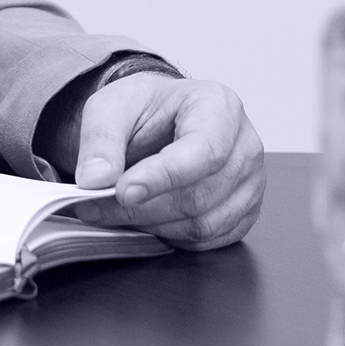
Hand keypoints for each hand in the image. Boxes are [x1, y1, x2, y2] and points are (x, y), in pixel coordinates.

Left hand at [67, 75, 263, 250]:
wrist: (160, 119)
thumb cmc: (144, 109)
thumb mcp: (110, 108)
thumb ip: (100, 140)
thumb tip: (94, 180)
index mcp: (219, 106)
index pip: (203, 151)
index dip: (162, 177)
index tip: (122, 191)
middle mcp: (244, 145)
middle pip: (199, 194)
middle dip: (142, 207)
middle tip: (95, 206)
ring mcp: (250, 183)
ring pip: (203, 223)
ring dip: (151, 224)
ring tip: (115, 210)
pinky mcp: (243, 213)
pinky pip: (207, 239)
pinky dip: (169, 236)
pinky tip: (144, 217)